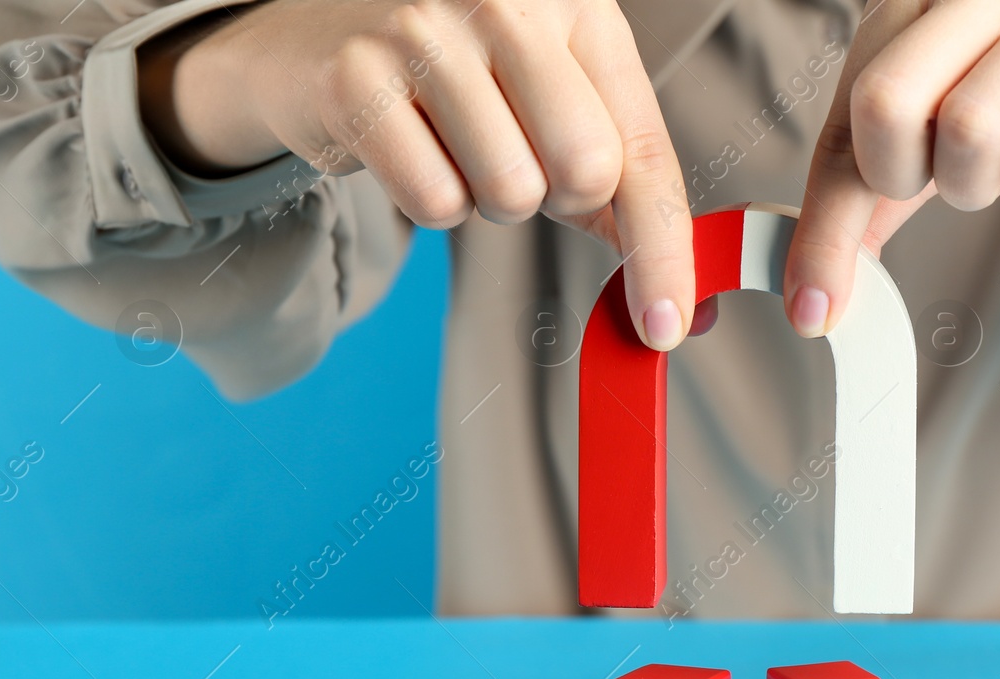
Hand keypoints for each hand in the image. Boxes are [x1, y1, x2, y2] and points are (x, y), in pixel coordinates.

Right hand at [140, 0, 694, 348]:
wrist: (319, 41)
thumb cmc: (463, 82)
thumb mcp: (558, 108)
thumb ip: (622, 190)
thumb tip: (680, 301)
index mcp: (579, 4)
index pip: (645, 149)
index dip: (664, 248)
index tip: (668, 326)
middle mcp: (509, 0)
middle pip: (586, 170)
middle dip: (557, 198)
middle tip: (516, 157)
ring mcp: (427, 30)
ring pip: (510, 192)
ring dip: (487, 198)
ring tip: (456, 142)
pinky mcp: (359, 77)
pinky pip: (435, 202)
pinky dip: (430, 198)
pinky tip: (410, 144)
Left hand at [782, 0, 999, 336]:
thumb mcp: (957, 108)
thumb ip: (886, 174)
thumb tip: (819, 271)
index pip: (846, 115)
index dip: (823, 222)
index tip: (814, 307)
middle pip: (882, 103)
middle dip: (901, 179)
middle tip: (937, 187)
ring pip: (970, 121)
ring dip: (979, 178)